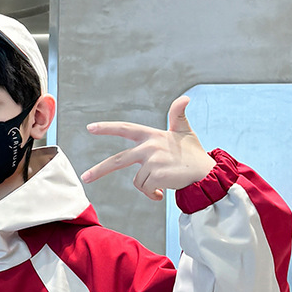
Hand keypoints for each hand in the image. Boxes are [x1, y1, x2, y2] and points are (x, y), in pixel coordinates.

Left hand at [80, 95, 215, 200]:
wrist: (206, 172)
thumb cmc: (193, 152)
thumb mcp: (184, 131)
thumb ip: (178, 115)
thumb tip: (185, 97)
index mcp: (152, 136)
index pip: (126, 128)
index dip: (107, 127)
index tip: (90, 128)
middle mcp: (150, 147)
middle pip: (118, 160)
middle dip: (99, 170)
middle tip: (85, 177)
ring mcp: (153, 161)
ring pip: (138, 181)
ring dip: (148, 186)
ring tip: (164, 182)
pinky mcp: (157, 175)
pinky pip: (146, 189)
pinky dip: (153, 194)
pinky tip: (164, 191)